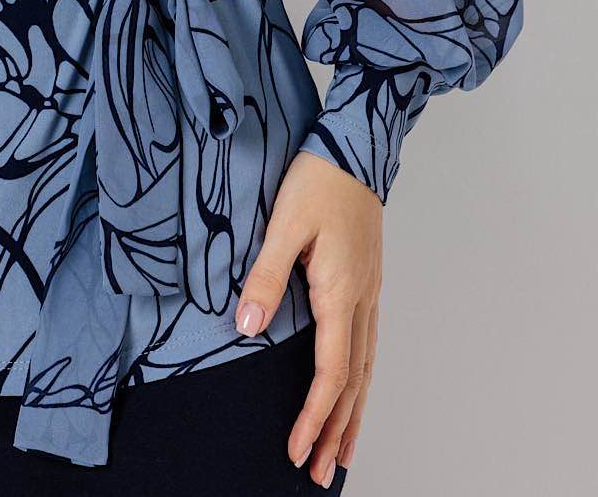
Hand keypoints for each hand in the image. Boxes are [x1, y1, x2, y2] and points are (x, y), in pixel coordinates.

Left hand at [234, 149, 381, 486]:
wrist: (354, 148)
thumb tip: (244, 328)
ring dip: (353, 413)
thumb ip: (264, 277)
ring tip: (342, 452)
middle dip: (336, 431)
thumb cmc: (318, 181)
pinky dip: (361, 381)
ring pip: (365, 368)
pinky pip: (368, 347)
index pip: (330, 373)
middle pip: (353, 383)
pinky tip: (354, 392)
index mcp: (342, 293)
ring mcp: (370, 293)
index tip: (296, 450)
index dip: (314, 417)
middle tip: (320, 473)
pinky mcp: (367, 283)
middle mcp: (363, 301)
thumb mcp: (283, 226)